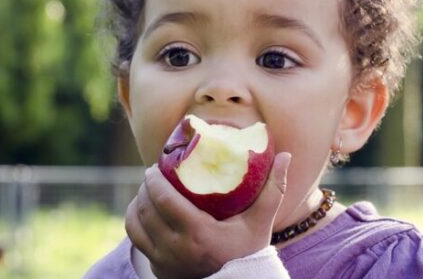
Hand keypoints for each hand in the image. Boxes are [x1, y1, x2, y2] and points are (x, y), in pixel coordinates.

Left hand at [125, 152, 290, 278]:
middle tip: (152, 174)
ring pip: (136, 224)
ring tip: (146, 190)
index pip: (164, 199)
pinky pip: (136, 239)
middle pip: (147, 208)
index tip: (155, 166)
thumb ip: (274, 189)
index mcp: (198, 234)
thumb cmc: (249, 252)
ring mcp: (163, 261)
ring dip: (138, 203)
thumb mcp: (261, 222)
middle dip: (145, 187)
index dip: (154, 179)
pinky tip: (143, 211)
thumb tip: (287, 155)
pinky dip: (135, 221)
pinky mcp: (157, 269)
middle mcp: (176, 249)